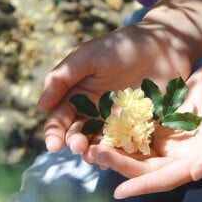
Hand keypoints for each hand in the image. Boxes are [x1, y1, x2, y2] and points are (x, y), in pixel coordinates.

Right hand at [37, 21, 191, 153]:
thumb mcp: (87, 56)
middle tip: (78, 146)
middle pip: (77, 134)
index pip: (59, 119)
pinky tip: (117, 157)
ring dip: (94, 152)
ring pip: (99, 143)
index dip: (53, 134)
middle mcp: (92, 112)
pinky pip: (125, 143)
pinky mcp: (136, 127)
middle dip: (74, 142)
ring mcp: (114, 122)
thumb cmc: (120, 46)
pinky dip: (119, 152)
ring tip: (94, 156)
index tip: (53, 145)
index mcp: (75, 96)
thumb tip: (40, 106)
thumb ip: (62, 78)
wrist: (161, 44)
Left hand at [85, 39, 201, 196]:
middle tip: (96, 156)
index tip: (119, 192)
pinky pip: (138, 129)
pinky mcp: (163, 121)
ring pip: (138, 150)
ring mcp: (170, 139)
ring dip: (117, 150)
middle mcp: (180, 156)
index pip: (164, 179)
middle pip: (145, 167)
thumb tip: (196, 175)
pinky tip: (103, 124)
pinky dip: (122, 129)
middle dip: (120, 164)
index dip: (142, 186)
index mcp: (196, 162)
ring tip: (93, 145)